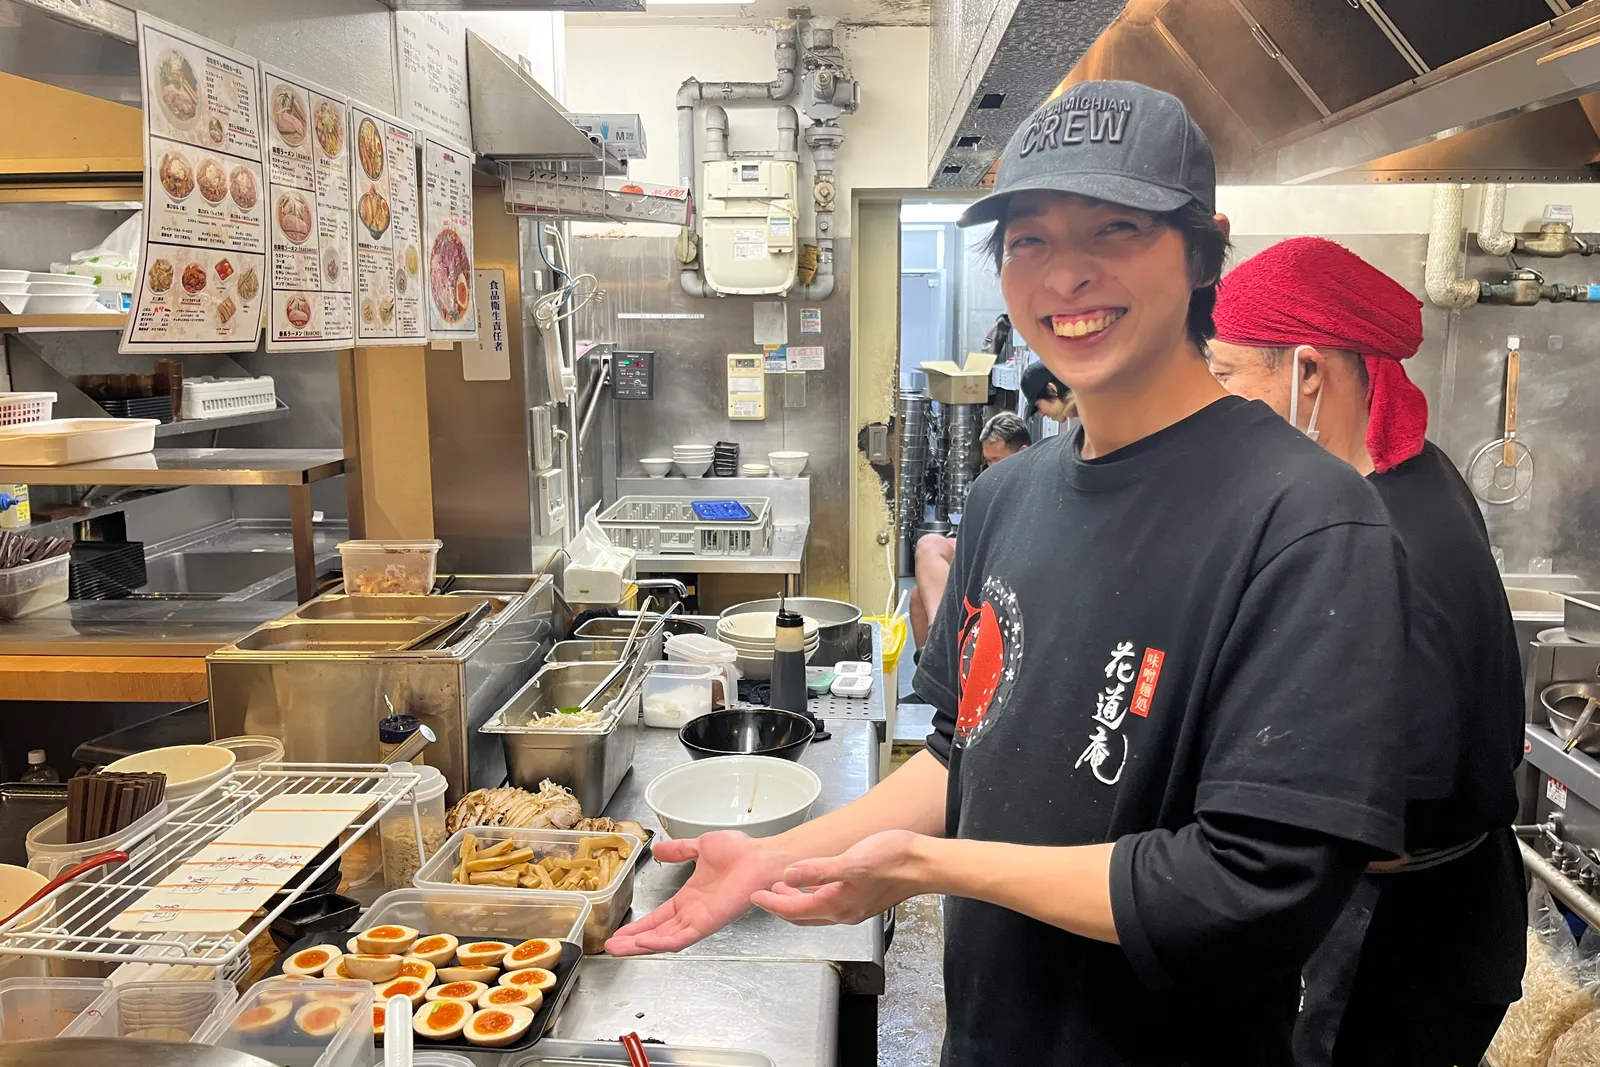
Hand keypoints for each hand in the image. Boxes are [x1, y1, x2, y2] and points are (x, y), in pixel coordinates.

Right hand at [605, 831, 788, 955]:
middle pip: (658, 932)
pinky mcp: (708, 923)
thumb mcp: (701, 847)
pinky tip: (644, 943)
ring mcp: (700, 920)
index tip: (620, 932)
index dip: (640, 925)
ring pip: (665, 939)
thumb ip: (680, 851)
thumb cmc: (741, 852)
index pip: (660, 917)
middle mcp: (693, 912)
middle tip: (612, 947)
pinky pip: (681, 938)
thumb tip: (659, 849)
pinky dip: (662, 942)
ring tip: (619, 949)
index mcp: (691, 898)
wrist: (761, 857)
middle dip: (634, 941)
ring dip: (642, 945)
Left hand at [751, 830, 929, 925]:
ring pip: (817, 910)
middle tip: (764, 894)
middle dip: (781, 906)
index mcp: (837, 905)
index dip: (771, 903)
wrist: (925, 865)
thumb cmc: (894, 861)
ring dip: (798, 902)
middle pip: (803, 915)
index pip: (794, 910)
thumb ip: (818, 870)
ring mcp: (856, 907)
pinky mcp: (865, 900)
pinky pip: (832, 903)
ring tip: (784, 887)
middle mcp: (844, 912)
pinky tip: (817, 883)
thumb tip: (788, 875)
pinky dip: (816, 896)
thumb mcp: (852, 861)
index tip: (755, 896)